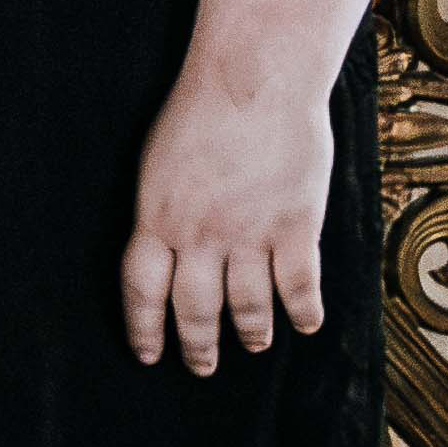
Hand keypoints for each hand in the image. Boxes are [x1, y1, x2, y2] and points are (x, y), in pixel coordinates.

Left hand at [124, 66, 336, 374]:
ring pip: (248, 305)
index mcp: (156, 219)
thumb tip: (165, 250)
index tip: (149, 355)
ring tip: (256, 346)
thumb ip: (162, 212)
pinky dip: (303, 311)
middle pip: (195, 308)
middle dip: (198, 345)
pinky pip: (299, 284)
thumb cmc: (201, 112)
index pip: (142, 292)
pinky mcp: (295, 225)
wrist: (254, 79)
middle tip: (202, 367)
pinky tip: (306, 325)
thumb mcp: (158, 164)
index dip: (144, 330)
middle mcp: (199, 235)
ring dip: (252, 333)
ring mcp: (249, 232)